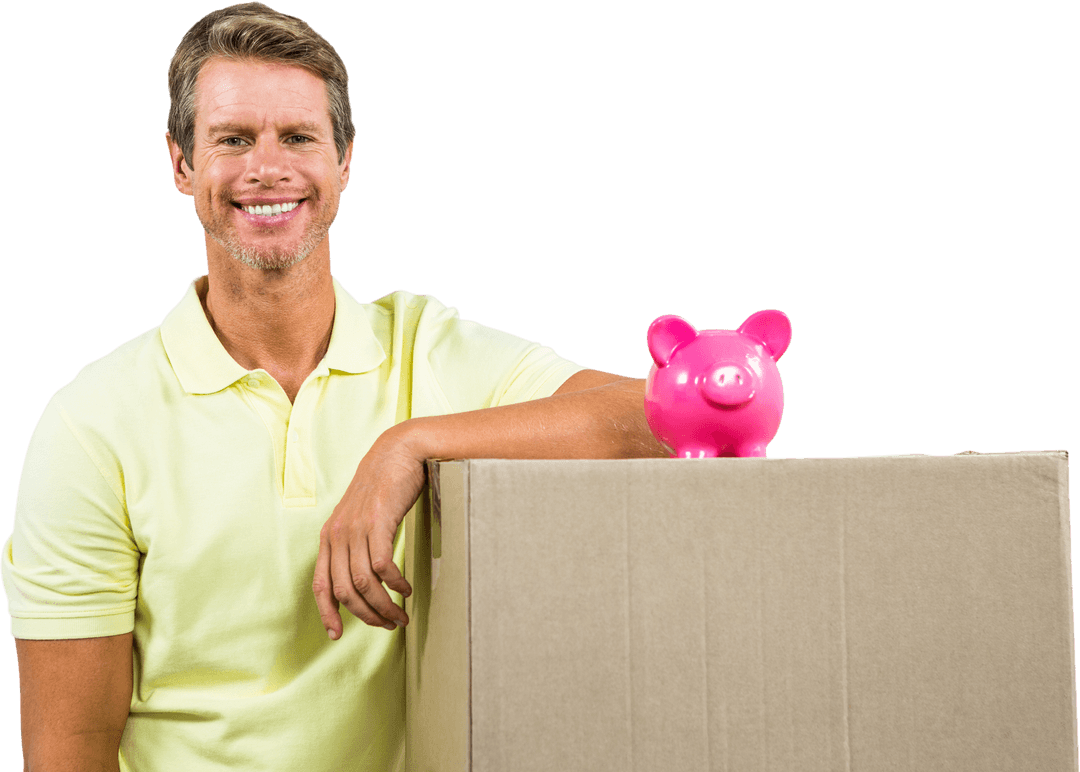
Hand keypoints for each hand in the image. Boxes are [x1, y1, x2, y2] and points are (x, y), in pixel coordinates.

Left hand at [313, 423, 424, 638]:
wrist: (398, 452)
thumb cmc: (384, 486)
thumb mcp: (361, 517)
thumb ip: (356, 543)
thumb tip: (366, 577)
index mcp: (330, 536)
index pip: (320, 584)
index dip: (327, 613)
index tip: (337, 634)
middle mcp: (337, 534)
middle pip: (345, 590)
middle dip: (366, 615)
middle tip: (388, 625)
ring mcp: (356, 528)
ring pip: (364, 583)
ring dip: (383, 606)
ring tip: (400, 615)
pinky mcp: (377, 522)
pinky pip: (382, 566)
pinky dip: (395, 584)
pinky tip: (406, 588)